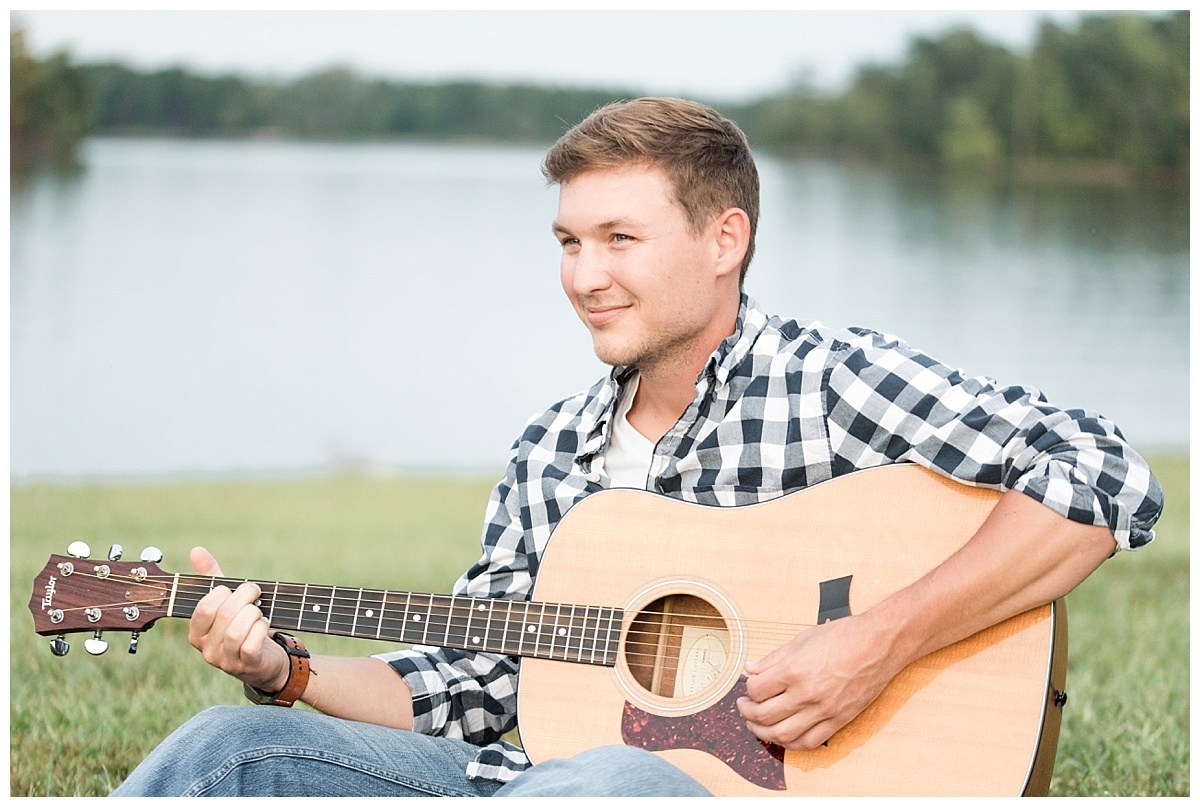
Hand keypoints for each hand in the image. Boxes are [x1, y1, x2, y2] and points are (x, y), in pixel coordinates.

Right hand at [187, 547, 288, 693]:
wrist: (266, 659)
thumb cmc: (242, 624)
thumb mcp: (226, 600)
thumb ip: (211, 577)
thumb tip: (196, 550)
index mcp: (197, 633)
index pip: (204, 608)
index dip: (224, 592)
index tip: (236, 588)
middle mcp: (207, 649)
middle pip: (224, 615)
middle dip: (245, 597)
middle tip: (255, 593)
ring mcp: (226, 661)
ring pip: (236, 631)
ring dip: (254, 613)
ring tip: (259, 611)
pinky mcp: (247, 666)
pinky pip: (251, 645)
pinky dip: (262, 629)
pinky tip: (265, 624)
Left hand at [737, 614, 901, 749]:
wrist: (878, 645)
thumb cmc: (843, 637)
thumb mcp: (801, 640)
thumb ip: (773, 658)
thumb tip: (750, 669)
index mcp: (794, 670)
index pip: (756, 690)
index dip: (747, 690)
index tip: (748, 687)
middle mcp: (806, 694)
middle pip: (763, 715)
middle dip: (747, 713)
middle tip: (744, 707)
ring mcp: (823, 711)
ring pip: (782, 734)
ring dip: (763, 732)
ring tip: (757, 724)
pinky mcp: (838, 721)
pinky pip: (809, 742)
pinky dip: (791, 743)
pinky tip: (783, 735)